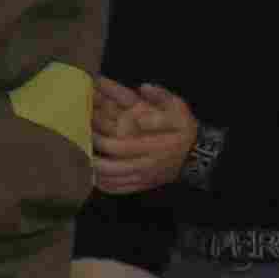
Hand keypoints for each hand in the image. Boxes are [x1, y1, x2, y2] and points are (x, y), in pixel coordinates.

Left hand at [85, 78, 197, 196]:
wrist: (197, 154)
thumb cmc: (185, 129)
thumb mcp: (178, 109)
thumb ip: (161, 97)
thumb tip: (143, 87)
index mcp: (152, 146)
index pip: (119, 148)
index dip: (100, 142)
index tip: (88, 133)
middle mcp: (146, 165)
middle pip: (113, 168)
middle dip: (94, 159)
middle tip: (81, 149)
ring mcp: (145, 177)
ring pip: (115, 181)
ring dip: (96, 174)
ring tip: (84, 163)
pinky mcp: (144, 185)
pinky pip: (121, 190)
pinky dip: (106, 186)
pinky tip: (95, 179)